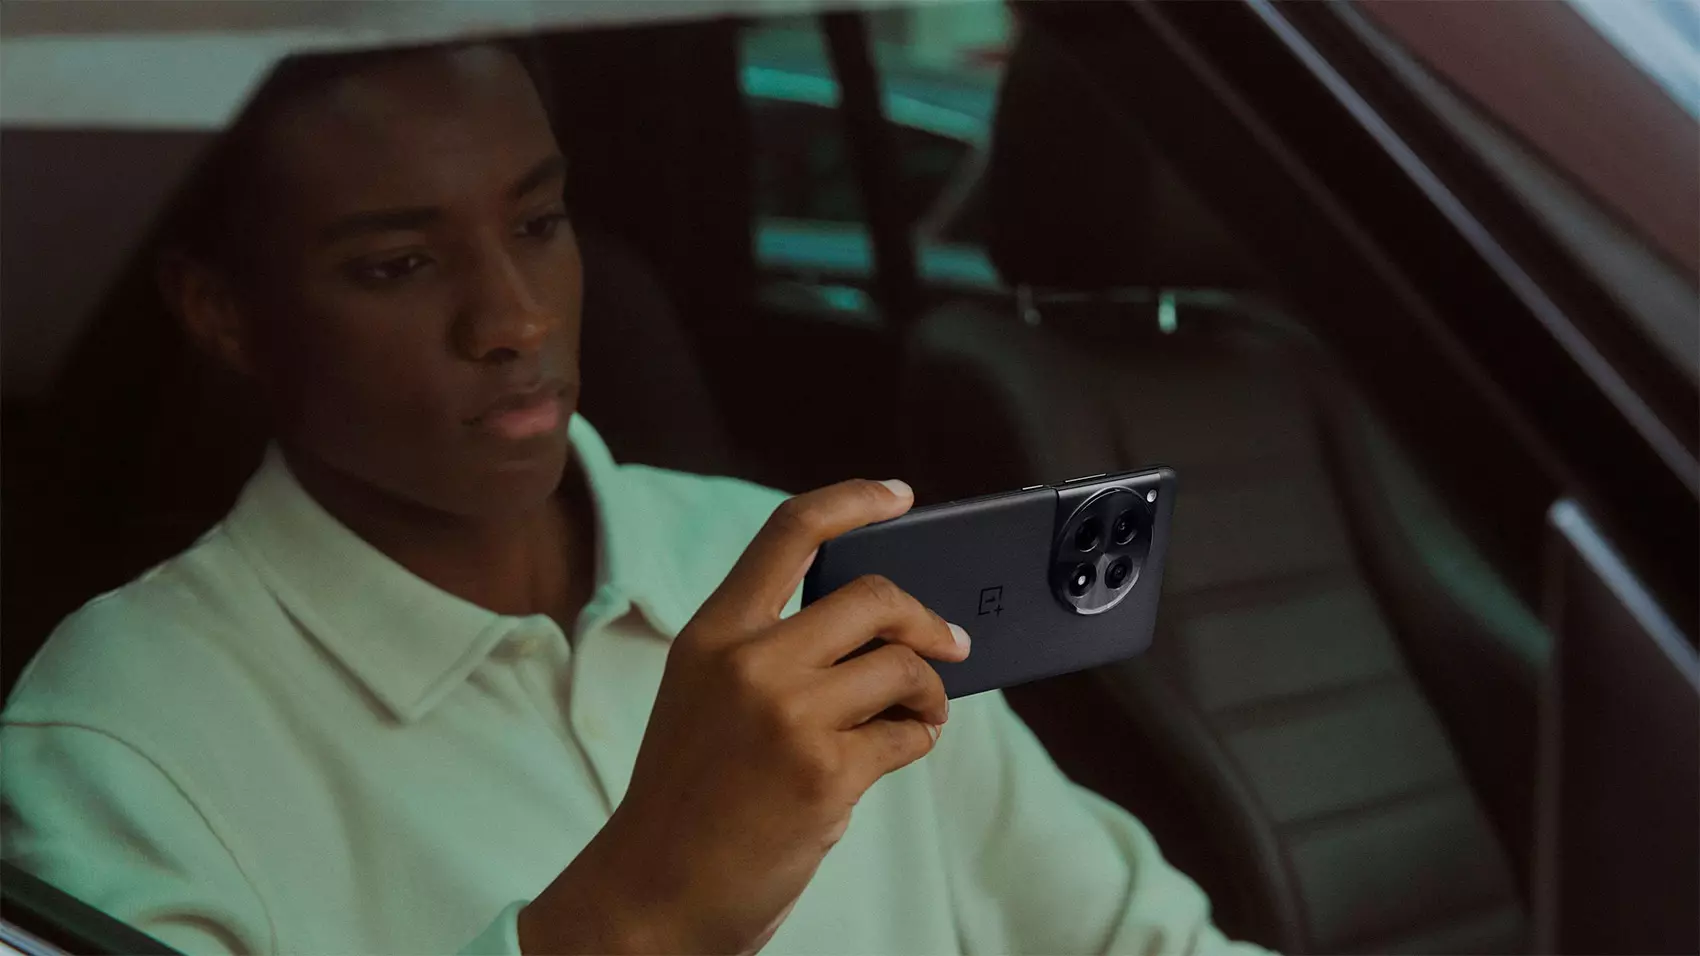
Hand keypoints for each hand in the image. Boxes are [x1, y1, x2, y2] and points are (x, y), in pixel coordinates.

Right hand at [518, 479, 970, 954]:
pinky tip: (899, 750)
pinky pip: (907, 736)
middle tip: (949, 642)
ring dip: (931, 689)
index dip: (854, 500)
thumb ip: (769, 649)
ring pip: (903, 666)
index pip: (790, 532)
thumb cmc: (689, 796)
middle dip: (927, 620)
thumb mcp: (704, 695)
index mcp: (713, 633)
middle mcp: (749, 662)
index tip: (899, 496)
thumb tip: (878, 627)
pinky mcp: (825, 774)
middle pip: (874, 596)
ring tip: (923, 711)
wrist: (655, 892)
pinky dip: (917, 740)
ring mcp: (789, 716)